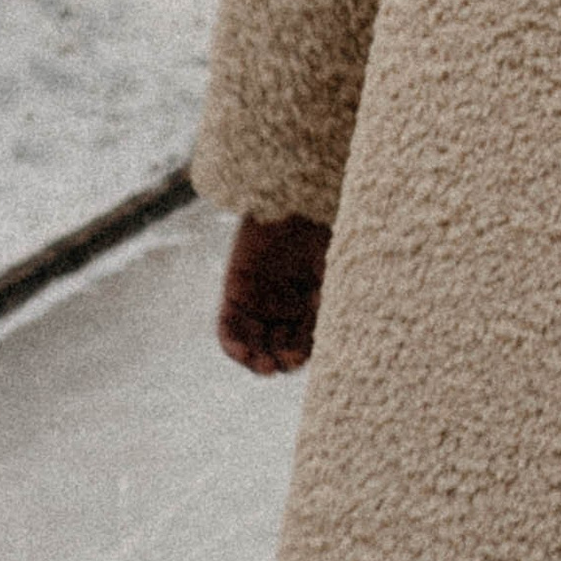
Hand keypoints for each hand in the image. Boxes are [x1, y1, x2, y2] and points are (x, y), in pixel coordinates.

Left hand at [218, 213, 329, 374]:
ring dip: (257, 359)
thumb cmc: (318, 227)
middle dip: (279, 359)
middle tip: (280, 363)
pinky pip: (228, 328)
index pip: (303, 340)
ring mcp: (258, 302)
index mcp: (311, 303)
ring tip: (263, 365)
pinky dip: (233, 344)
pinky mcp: (234, 293)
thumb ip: (330, 296)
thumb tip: (331, 328)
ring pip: (253, 343)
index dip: (300, 354)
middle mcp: (284, 306)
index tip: (299, 357)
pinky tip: (244, 353)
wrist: (288, 196)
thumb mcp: (332, 266)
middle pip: (278, 346)